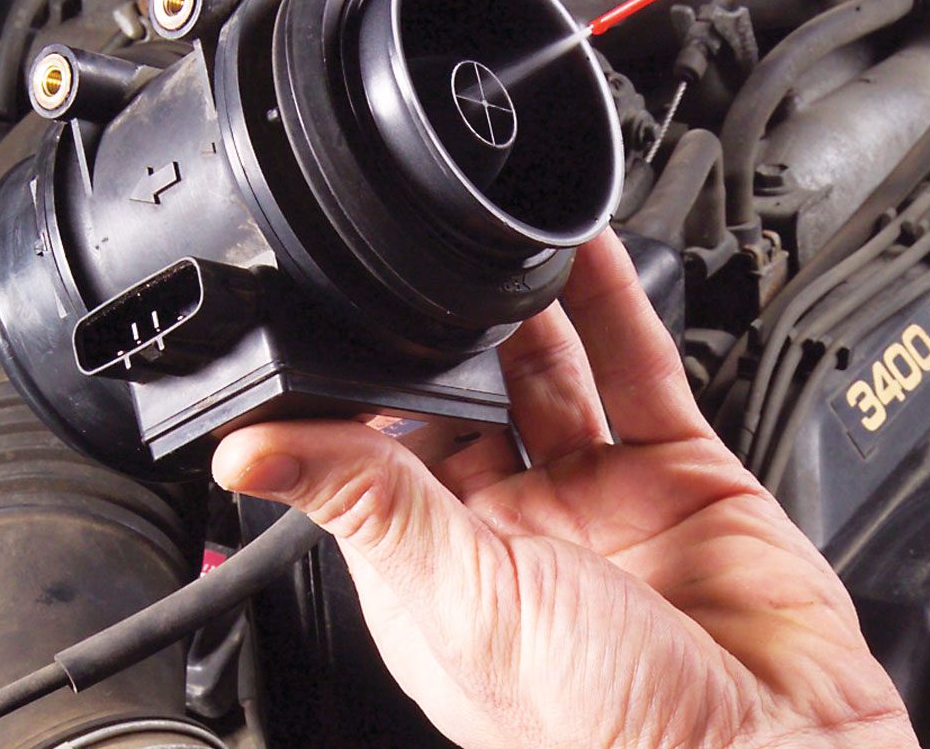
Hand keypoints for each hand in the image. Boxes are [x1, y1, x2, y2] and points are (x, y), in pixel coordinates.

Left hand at [211, 231, 915, 748]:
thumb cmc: (604, 728)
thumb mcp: (463, 600)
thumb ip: (369, 505)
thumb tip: (247, 452)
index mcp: (444, 575)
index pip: (386, 454)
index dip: (372, 383)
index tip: (347, 308)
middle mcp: (522, 533)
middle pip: (475, 399)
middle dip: (456, 330)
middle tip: (432, 249)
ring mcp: (604, 499)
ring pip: (554, 372)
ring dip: (531, 302)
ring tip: (500, 230)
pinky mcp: (681, 472)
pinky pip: (640, 367)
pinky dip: (615, 300)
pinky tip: (586, 249)